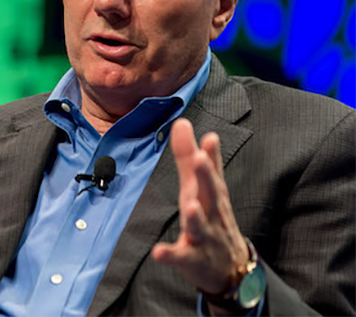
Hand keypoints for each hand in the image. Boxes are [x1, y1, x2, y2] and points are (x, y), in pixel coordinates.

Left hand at [151, 118, 247, 296]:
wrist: (231, 267)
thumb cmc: (213, 217)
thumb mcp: (201, 186)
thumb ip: (189, 155)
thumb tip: (181, 122)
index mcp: (212, 193)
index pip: (213, 171)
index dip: (212, 155)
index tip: (210, 137)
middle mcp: (211, 212)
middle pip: (211, 193)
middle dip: (206, 176)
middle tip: (200, 158)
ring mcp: (204, 236)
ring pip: (200, 225)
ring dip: (195, 215)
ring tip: (190, 205)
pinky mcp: (192, 259)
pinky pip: (181, 257)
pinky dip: (171, 255)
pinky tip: (158, 252)